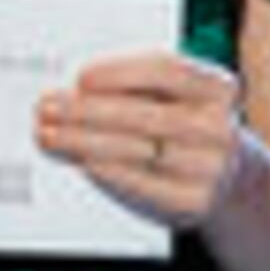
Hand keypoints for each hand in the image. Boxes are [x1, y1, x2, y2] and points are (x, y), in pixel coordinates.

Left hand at [35, 50, 245, 227]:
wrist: (222, 177)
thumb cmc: (180, 125)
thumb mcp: (167, 98)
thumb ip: (125, 91)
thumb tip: (66, 96)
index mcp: (217, 88)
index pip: (167, 70)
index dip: (120, 71)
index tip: (82, 78)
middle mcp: (219, 127)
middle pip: (144, 113)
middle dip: (87, 110)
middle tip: (47, 107)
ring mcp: (211, 167)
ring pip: (137, 149)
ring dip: (84, 141)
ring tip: (48, 135)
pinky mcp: (193, 200)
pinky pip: (144, 183)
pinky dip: (109, 171)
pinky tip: (82, 161)